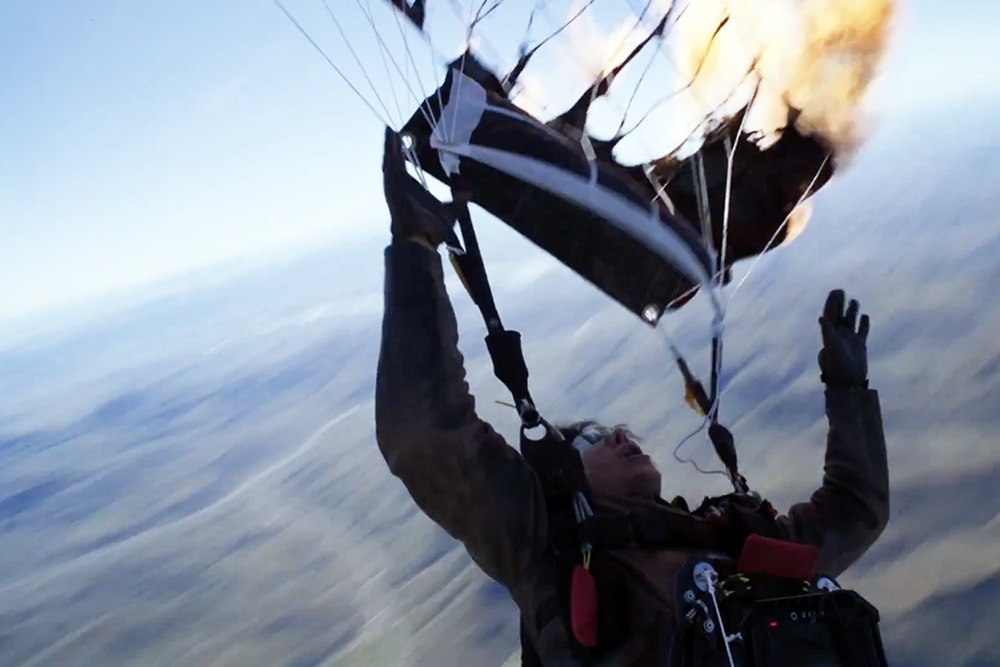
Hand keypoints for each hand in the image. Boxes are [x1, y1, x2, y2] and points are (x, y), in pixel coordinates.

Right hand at [382, 127, 455, 245]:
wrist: (423, 241)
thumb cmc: (434, 231)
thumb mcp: (452, 211)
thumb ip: (459, 200)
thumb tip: (468, 193)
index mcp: (411, 189)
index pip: (404, 167)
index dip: (402, 154)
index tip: (402, 141)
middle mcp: (400, 187)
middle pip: (394, 161)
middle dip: (393, 146)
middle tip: (392, 130)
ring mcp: (394, 188)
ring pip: (390, 162)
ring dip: (389, 147)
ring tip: (389, 130)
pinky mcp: (392, 189)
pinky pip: (389, 167)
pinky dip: (388, 154)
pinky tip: (389, 141)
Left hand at [818, 289, 869, 387]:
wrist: (847, 381)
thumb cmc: (837, 365)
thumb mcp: (831, 347)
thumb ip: (827, 332)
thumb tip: (821, 318)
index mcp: (830, 334)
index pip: (830, 314)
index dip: (831, 302)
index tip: (835, 291)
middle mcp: (839, 336)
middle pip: (839, 316)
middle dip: (839, 304)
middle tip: (841, 290)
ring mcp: (850, 341)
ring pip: (850, 322)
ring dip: (852, 312)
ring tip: (855, 301)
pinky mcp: (860, 347)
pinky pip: (862, 332)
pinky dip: (863, 324)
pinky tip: (866, 316)